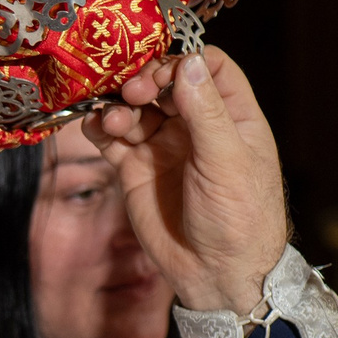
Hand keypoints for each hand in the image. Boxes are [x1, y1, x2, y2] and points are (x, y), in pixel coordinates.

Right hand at [84, 46, 291, 313]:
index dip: (185, 62)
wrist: (217, 275)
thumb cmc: (240, 219)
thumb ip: (206, 112)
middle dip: (145, 81)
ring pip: (135, 108)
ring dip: (121, 106)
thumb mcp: (228, 161)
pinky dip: (101, 128)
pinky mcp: (136, 170)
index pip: (208, 68)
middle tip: (135, 92)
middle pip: (164, 83)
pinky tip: (97, 127)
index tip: (166, 73)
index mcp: (231, 118)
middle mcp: (196, 127)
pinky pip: (113, 139)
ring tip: (116, 121)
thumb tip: (189, 62)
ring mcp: (164, 147)